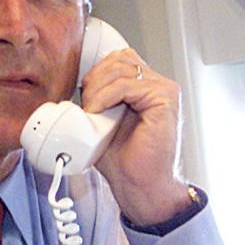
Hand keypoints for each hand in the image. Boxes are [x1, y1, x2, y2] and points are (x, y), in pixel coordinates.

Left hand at [80, 50, 191, 226]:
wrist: (139, 185)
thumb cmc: (125, 160)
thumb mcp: (104, 120)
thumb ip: (100, 98)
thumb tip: (79, 84)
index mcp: (146, 87)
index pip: (119, 59)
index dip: (97, 73)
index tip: (86, 97)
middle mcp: (159, 84)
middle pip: (119, 59)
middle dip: (95, 79)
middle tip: (88, 106)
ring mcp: (164, 90)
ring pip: (121, 69)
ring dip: (98, 89)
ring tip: (93, 112)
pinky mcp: (165, 99)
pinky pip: (127, 84)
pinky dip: (106, 96)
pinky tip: (99, 112)